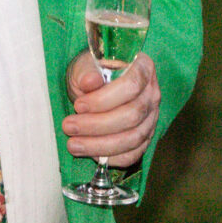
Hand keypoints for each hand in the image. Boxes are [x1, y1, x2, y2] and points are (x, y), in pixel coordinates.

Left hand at [62, 51, 157, 167]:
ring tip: (73, 144)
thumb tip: (90, 81)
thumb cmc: (91, 72)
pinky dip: (112, 157)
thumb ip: (87, 71)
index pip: (131, 85)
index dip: (104, 99)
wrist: (94, 87)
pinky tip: (91, 154)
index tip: (78, 105)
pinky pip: (133, 154)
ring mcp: (152, 118)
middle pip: (132, 115)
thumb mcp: (84, 65)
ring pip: (133, 138)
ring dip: (100, 145)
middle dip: (97, 125)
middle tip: (69, 126)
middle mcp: (152, 94)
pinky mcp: (145, 138)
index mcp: (143, 68)